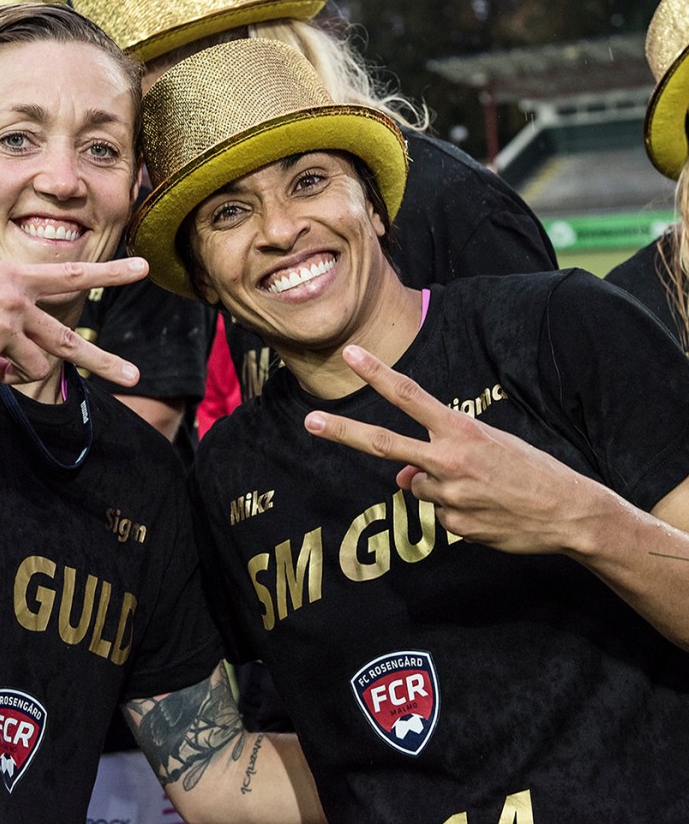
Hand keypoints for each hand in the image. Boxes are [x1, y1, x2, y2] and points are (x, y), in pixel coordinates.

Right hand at [0, 257, 147, 388]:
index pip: (71, 274)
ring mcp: (3, 330)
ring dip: (13, 371)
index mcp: (15, 276)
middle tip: (134, 377)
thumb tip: (14, 370)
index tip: (142, 268)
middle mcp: (16, 302)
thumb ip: (6, 322)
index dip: (109, 271)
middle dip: (104, 363)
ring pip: (32, 368)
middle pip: (68, 342)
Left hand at [301, 344, 604, 555]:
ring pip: (417, 486)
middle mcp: (448, 460)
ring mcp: (449, 496)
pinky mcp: (454, 526)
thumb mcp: (488, 446)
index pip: (409, 395)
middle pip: (383, 443)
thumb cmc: (530, 470)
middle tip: (311, 420)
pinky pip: (438, 515)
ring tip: (480, 489)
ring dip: (437, 486)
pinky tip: (487, 510)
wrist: (570, 513)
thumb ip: (440, 452)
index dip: (376, 374)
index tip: (350, 354)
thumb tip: (401, 477)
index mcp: (461, 430)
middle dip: (343, 431)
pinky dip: (455, 511)